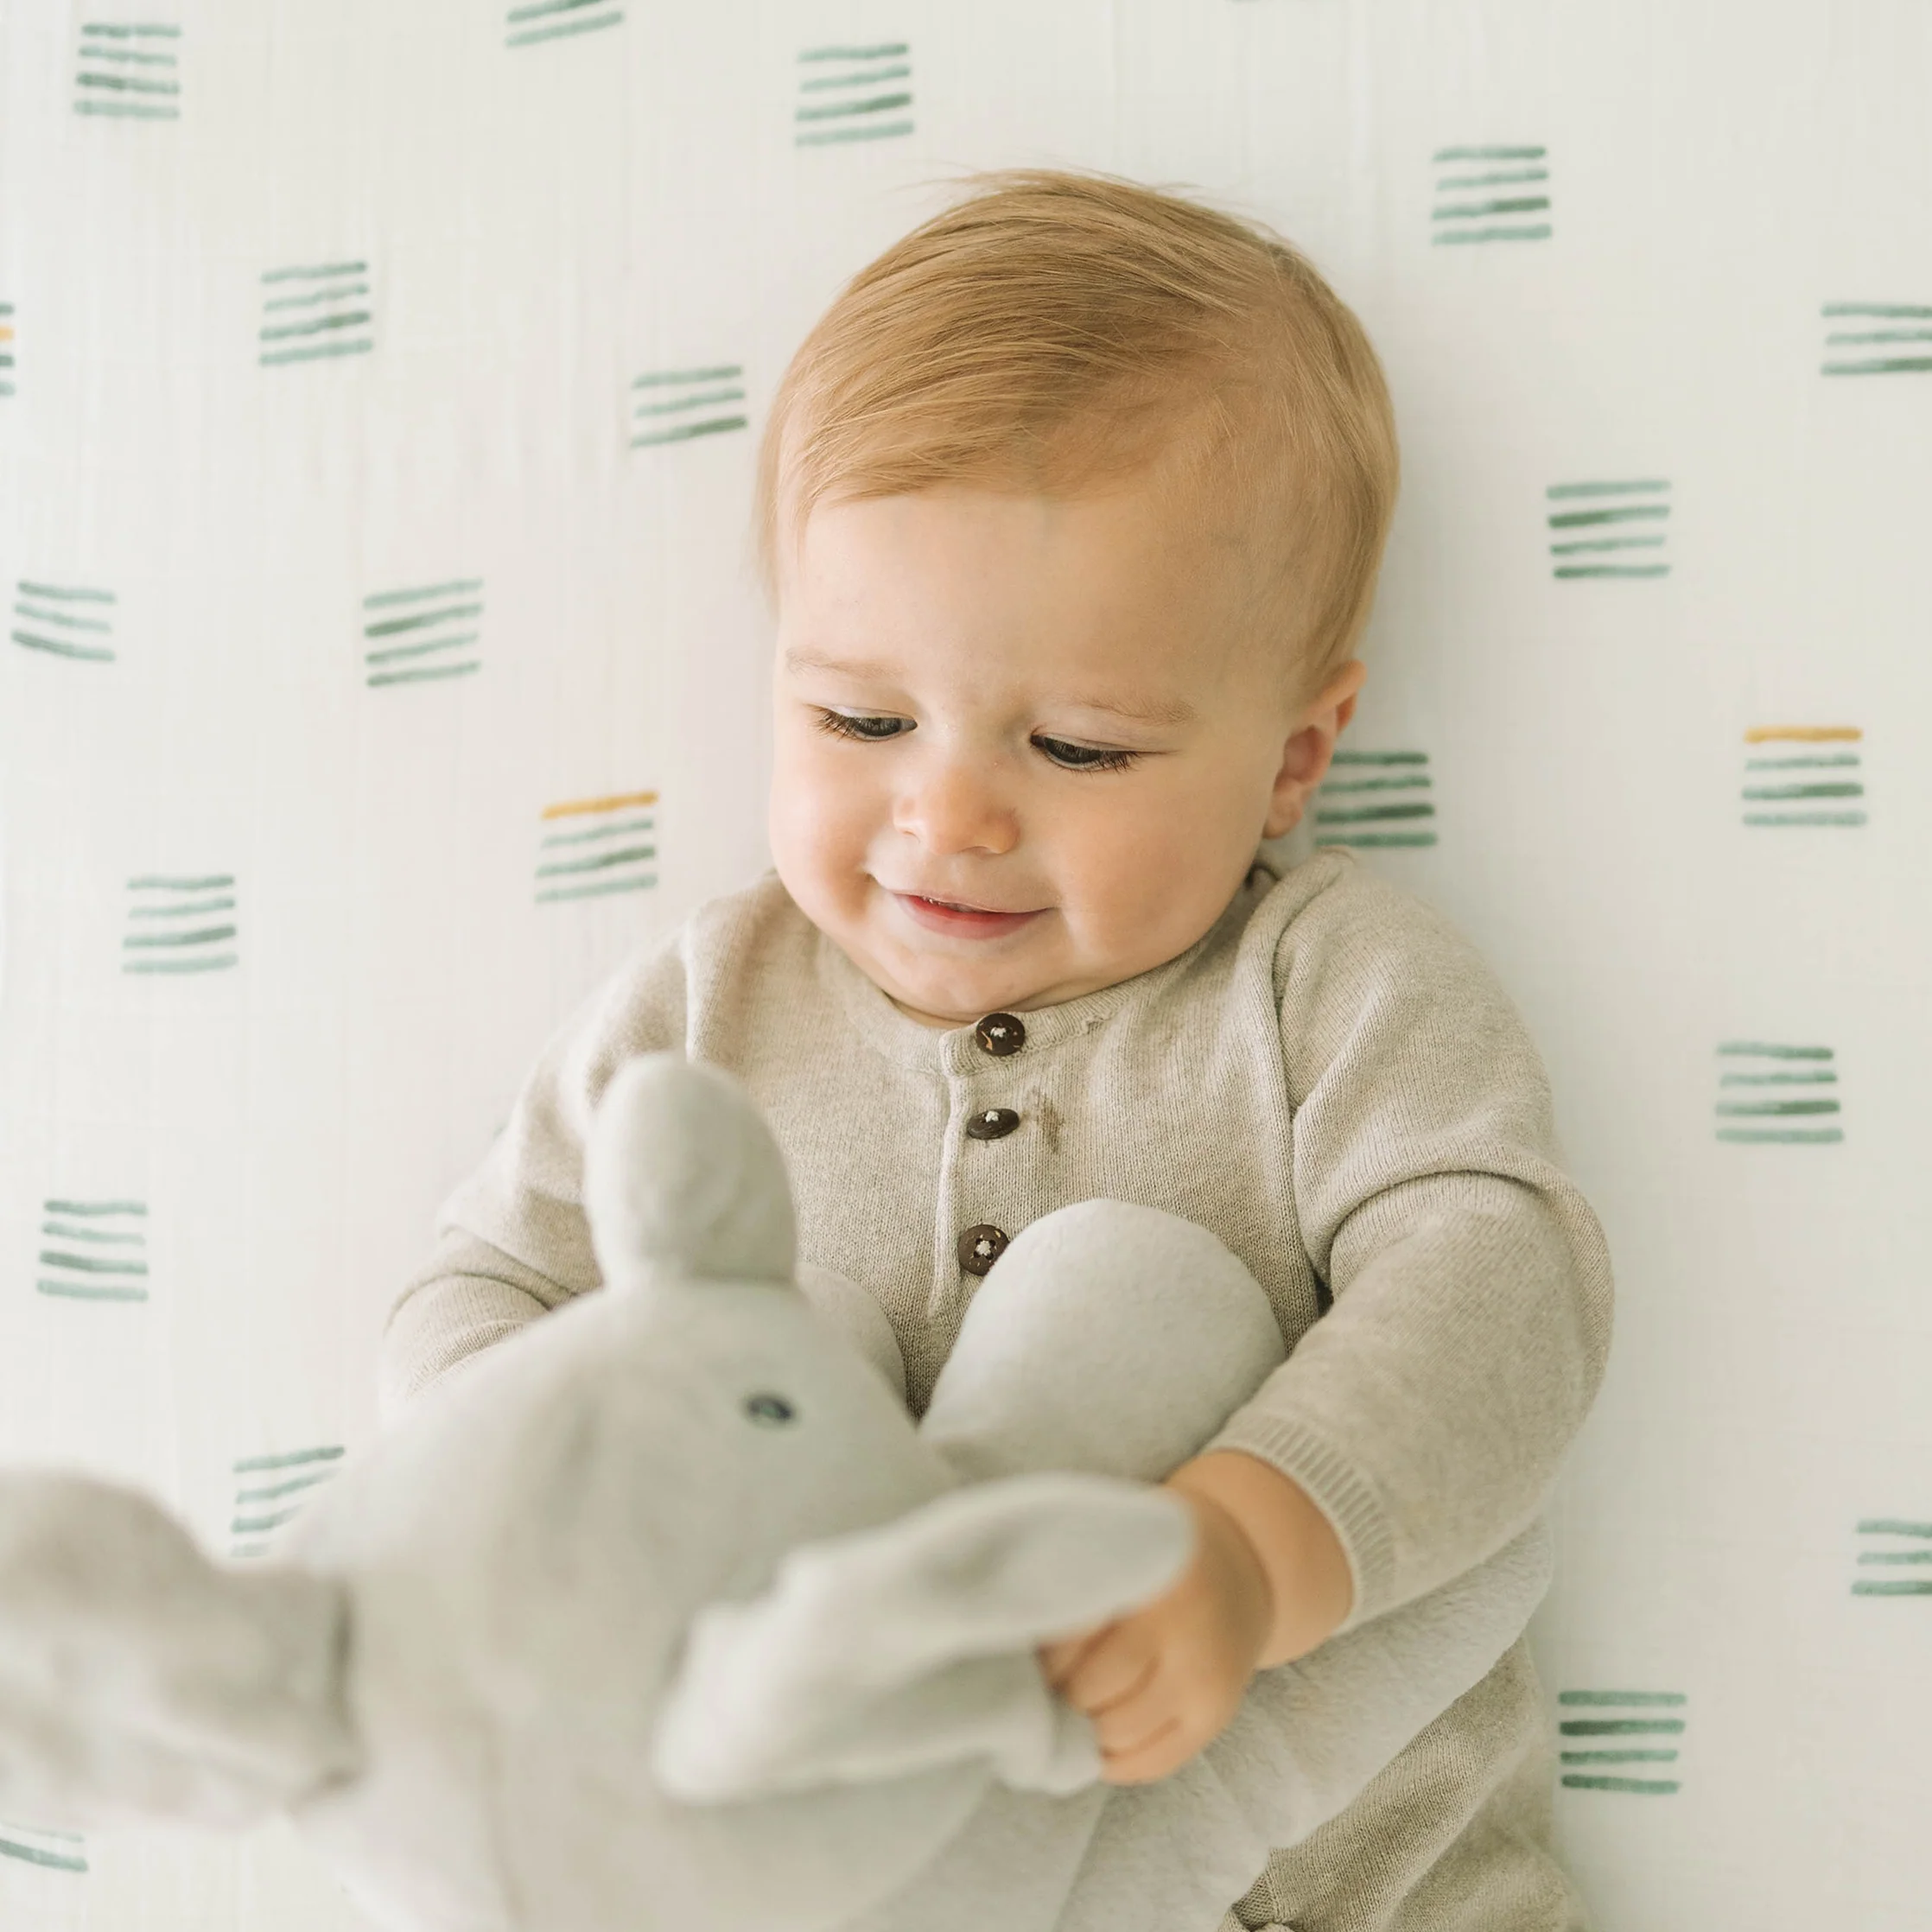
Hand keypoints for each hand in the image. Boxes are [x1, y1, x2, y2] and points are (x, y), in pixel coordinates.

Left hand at [1036, 1488, 1273, 1784]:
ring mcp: (1203, 1677)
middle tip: (1034, 1687)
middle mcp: (1181, 1627)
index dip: (1036, 1655)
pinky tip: (1092, 1741)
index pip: (1069, 1634)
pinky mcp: (1217, 1716)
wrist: (1243, 1563)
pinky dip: (1111, 1761)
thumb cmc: (1153, 1551)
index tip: (1013, 1653)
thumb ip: (1071, 1578)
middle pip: (1090, 1688)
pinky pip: (1151, 1763)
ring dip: (1079, 1730)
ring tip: (1061, 1710)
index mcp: (1147, 1573)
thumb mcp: (1118, 1541)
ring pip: (1118, 1732)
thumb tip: (1003, 1646)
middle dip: (1053, 1694)